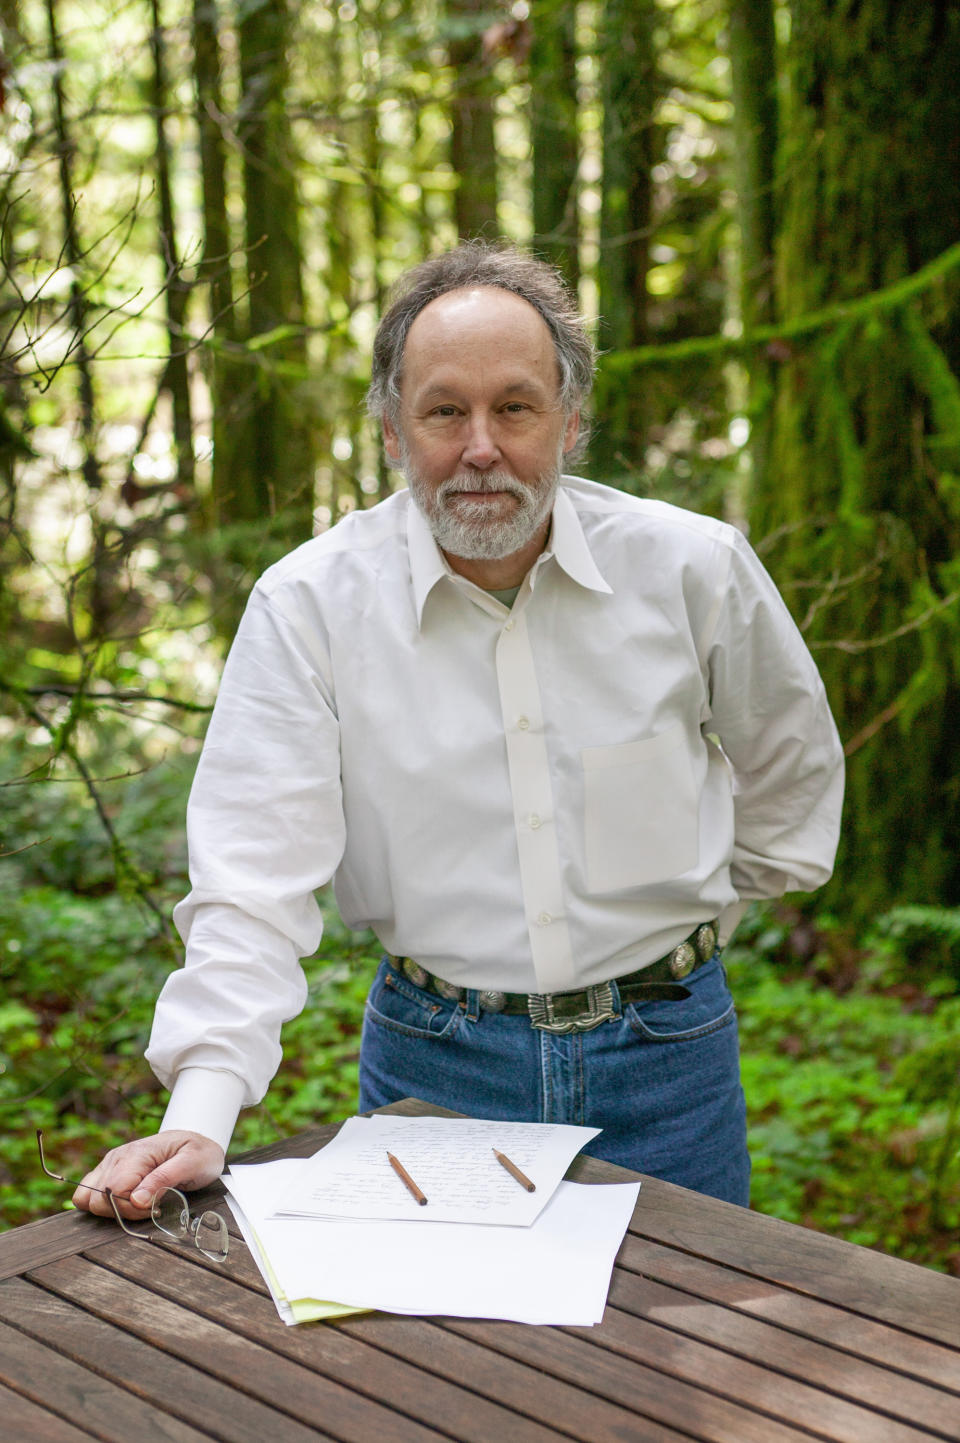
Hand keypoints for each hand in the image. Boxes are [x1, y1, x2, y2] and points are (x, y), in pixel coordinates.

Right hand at [72, 1131, 224, 1218]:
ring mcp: (110, 1164)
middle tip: (149, 1208)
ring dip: (109, 1210)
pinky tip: (127, 1204)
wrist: (197, 1143)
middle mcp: (117, 1157)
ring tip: (138, 1206)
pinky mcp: (109, 1172)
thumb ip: (164, 1179)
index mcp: (136, 1153)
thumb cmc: (198, 1153)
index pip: (113, 1191)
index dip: (130, 1208)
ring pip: (87, 1198)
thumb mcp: (191, 1163)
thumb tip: (137, 1200)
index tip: (154, 1208)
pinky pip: (89, 1195)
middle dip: (121, 1212)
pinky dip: (103, 1206)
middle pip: (96, 1198)